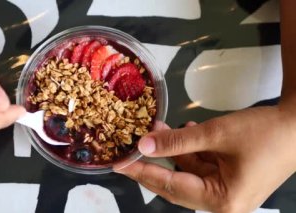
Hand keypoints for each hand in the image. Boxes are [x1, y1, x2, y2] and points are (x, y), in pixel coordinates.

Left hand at [116, 105, 295, 212]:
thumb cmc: (264, 134)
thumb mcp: (215, 134)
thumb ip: (176, 142)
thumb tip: (144, 145)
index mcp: (221, 201)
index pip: (170, 186)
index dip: (142, 172)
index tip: (120, 163)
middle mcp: (221, 202)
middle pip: (175, 184)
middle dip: (154, 162)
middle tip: (130, 149)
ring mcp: (225, 191)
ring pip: (187, 171)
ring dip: (173, 149)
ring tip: (158, 126)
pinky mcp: (228, 178)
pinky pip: (200, 166)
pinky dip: (189, 149)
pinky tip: (182, 131)